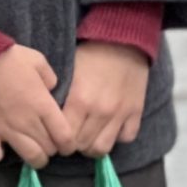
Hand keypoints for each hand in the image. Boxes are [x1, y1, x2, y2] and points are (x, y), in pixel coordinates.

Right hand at [0, 43, 76, 166]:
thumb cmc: (8, 58)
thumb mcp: (38, 61)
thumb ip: (50, 78)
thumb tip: (52, 90)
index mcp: (43, 106)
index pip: (65, 137)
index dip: (69, 145)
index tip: (66, 144)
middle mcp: (28, 123)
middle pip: (49, 150)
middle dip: (52, 149)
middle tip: (48, 143)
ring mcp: (5, 131)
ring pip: (29, 158)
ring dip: (34, 158)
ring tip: (32, 152)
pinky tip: (0, 147)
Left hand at [62, 40, 150, 156]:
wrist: (123, 39)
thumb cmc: (91, 54)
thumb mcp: (69, 73)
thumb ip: (61, 98)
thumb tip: (49, 120)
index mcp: (80, 100)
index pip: (64, 136)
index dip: (58, 139)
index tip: (57, 135)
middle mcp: (100, 111)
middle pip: (82, 146)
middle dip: (74, 144)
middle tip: (72, 136)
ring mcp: (120, 113)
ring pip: (103, 148)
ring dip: (93, 145)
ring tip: (90, 136)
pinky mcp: (136, 111)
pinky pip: (126, 137)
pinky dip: (118, 136)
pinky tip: (111, 127)